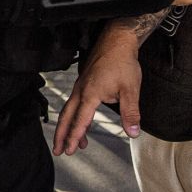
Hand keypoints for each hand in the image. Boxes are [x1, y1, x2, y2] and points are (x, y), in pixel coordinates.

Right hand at [54, 26, 142, 154]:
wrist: (116, 40)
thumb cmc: (123, 62)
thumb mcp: (130, 90)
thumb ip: (130, 113)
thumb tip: (133, 132)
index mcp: (90, 94)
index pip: (80, 121)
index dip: (74, 137)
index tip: (70, 150)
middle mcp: (81, 91)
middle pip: (66, 117)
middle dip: (61, 135)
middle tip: (58, 151)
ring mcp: (80, 86)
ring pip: (69, 110)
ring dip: (68, 127)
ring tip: (72, 142)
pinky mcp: (83, 82)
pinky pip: (74, 102)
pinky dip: (74, 115)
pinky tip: (82, 120)